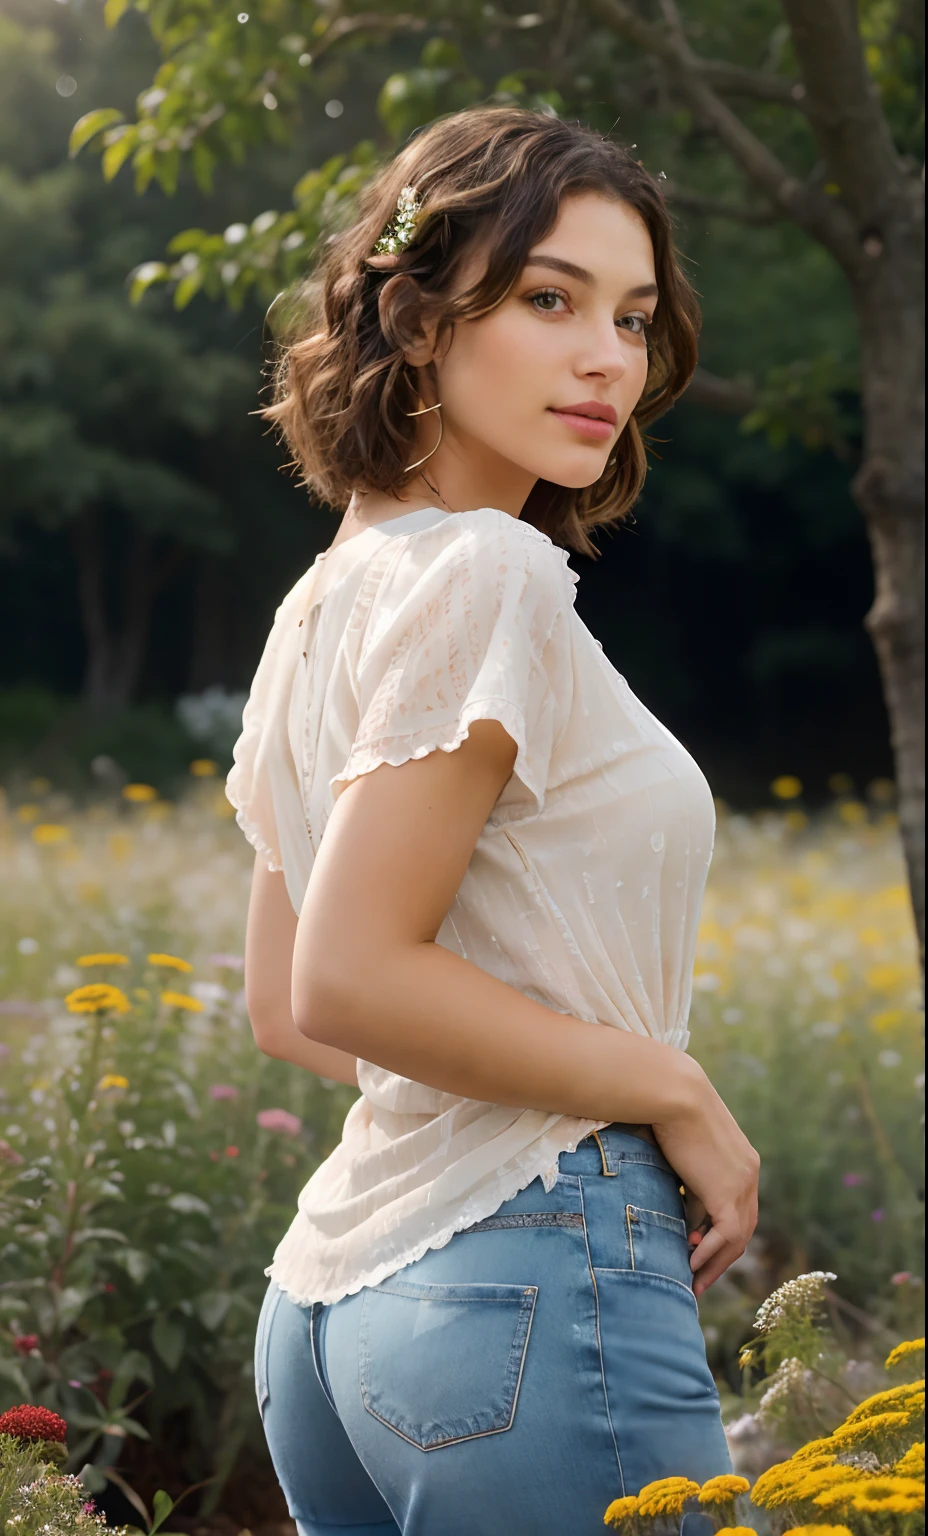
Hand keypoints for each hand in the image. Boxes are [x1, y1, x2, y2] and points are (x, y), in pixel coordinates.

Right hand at [654, 1066, 759, 1298]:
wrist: (674, 1094)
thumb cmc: (668, 1111)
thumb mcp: (683, 1152)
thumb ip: (690, 1182)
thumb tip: (685, 1215)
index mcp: (743, 1161)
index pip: (738, 1207)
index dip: (721, 1233)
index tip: (698, 1251)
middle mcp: (749, 1173)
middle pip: (744, 1227)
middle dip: (722, 1256)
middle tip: (701, 1278)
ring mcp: (743, 1183)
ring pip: (738, 1237)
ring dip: (716, 1262)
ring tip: (694, 1281)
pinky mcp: (728, 1192)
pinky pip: (726, 1235)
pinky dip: (710, 1253)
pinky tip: (691, 1263)